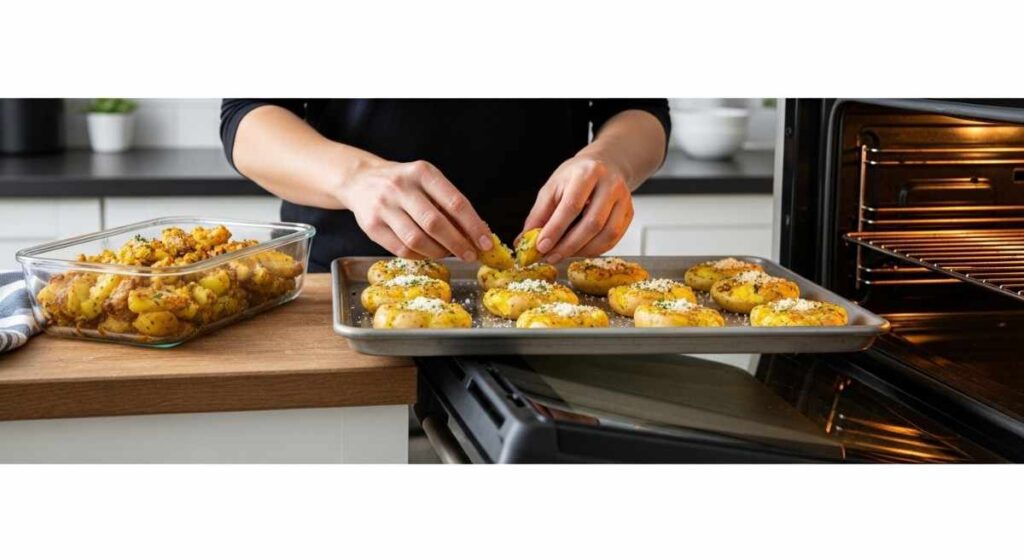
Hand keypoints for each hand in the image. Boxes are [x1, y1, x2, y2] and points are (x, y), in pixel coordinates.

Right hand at [339, 160, 492, 259]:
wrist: (360, 179)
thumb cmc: (403, 184)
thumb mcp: (426, 182)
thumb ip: (448, 204)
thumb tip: (477, 234)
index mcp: (422, 173)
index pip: (455, 203)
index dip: (473, 226)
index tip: (485, 242)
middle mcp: (401, 187)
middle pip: (435, 223)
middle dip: (458, 244)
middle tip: (470, 255)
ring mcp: (384, 207)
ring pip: (417, 240)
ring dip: (439, 252)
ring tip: (449, 254)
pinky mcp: (372, 226)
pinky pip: (401, 250)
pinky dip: (420, 256)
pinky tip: (429, 254)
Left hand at [523, 155, 633, 262]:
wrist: (606, 164)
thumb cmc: (577, 176)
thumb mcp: (553, 187)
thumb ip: (539, 214)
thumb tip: (524, 241)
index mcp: (587, 173)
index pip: (572, 205)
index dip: (556, 229)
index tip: (541, 246)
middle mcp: (610, 184)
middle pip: (592, 223)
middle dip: (569, 245)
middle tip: (551, 257)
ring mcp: (624, 199)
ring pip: (606, 234)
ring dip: (582, 250)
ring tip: (563, 254)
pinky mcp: (630, 212)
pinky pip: (614, 239)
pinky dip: (595, 250)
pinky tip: (580, 250)